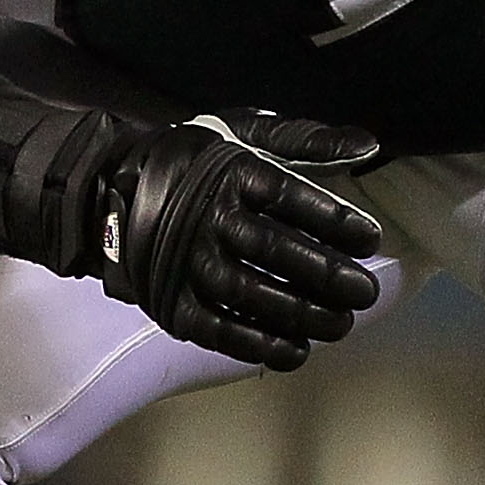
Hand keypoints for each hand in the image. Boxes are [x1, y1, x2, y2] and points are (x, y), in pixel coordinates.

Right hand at [105, 112, 382, 368]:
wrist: (115, 190)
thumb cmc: (201, 163)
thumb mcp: (248, 133)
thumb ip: (308, 140)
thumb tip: (369, 145)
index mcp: (231, 172)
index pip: (291, 198)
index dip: (336, 222)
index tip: (369, 239)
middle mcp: (208, 217)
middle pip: (276, 250)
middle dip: (328, 275)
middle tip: (365, 292)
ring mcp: (187, 263)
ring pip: (251, 294)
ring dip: (302, 315)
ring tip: (340, 323)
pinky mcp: (171, 303)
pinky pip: (219, 330)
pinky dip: (260, 345)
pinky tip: (296, 351)